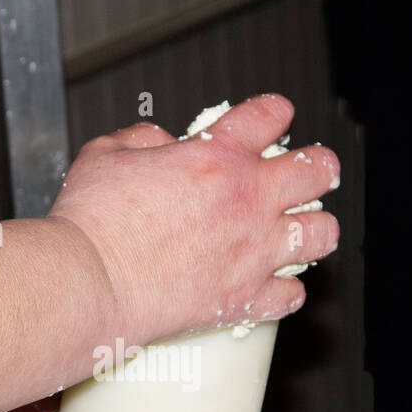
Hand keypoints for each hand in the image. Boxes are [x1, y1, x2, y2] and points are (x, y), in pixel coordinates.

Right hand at [49, 94, 339, 348]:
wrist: (90, 282)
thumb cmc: (92, 222)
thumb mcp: (107, 153)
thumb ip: (142, 139)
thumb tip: (161, 143)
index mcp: (216, 156)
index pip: (267, 117)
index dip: (276, 112)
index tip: (276, 117)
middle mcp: (246, 201)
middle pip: (316, 171)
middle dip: (319, 167)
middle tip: (313, 172)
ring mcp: (252, 252)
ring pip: (321, 234)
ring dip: (317, 228)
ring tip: (307, 229)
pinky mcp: (244, 299)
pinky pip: (291, 296)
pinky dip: (288, 291)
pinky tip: (279, 286)